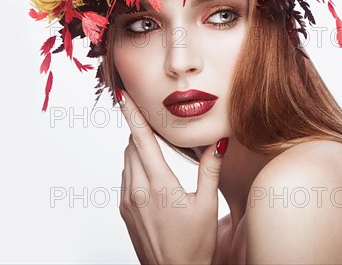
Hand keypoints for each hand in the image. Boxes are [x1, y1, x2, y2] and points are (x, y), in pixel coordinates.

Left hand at [117, 88, 228, 263]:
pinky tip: (152, 175)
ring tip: (155, 148)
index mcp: (159, 185)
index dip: (131, 114)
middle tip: (152, 119)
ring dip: (138, 149)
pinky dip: (135, 167)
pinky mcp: (124, 210)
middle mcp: (137, 190)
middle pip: (133, 146)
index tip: (122, 95)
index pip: (141, 139)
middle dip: (141, 130)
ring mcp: (128, 201)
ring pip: (127, 161)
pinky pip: (125, 177)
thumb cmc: (195, 245)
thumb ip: (210, 170)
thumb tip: (218, 142)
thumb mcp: (207, 206)